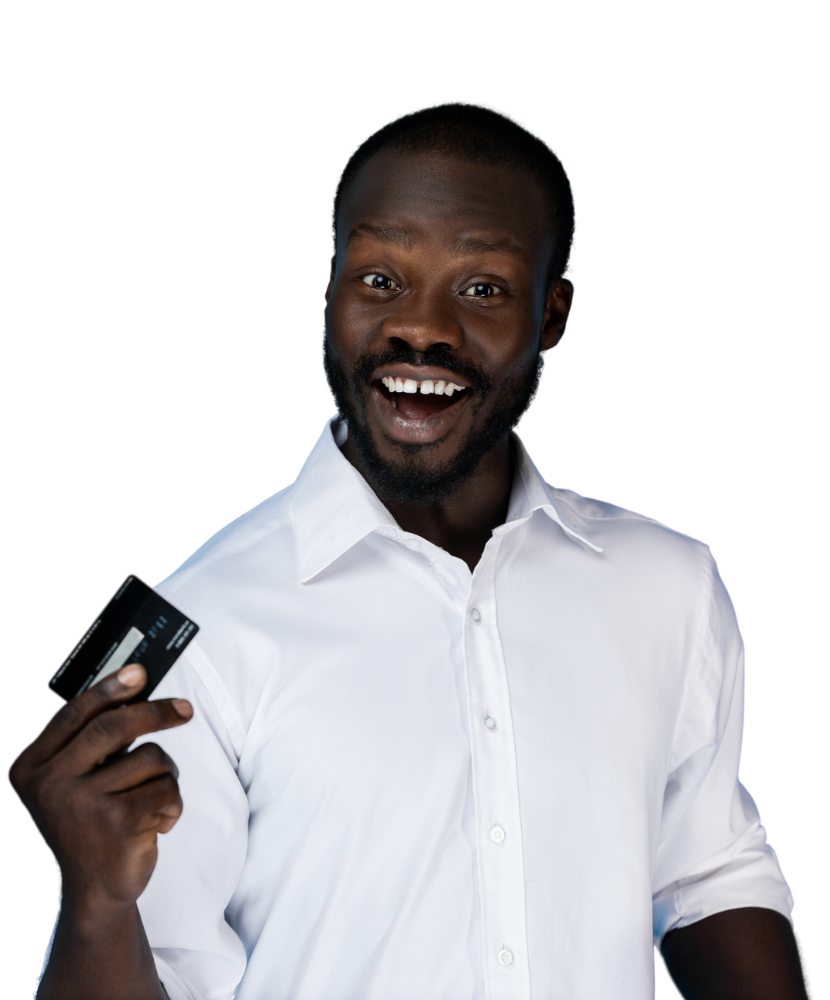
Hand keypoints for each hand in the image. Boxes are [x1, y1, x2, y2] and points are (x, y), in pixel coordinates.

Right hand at [7, 663, 191, 919]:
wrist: (95, 892)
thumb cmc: (93, 824)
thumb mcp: (79, 781)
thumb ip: (95, 741)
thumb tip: (136, 686)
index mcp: (32, 768)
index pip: (72, 714)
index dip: (108, 688)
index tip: (139, 671)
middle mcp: (49, 785)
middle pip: (112, 726)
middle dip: (155, 712)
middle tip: (185, 708)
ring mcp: (81, 805)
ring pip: (149, 757)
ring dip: (167, 773)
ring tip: (155, 799)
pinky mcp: (117, 823)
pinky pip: (165, 787)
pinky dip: (173, 801)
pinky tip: (159, 822)